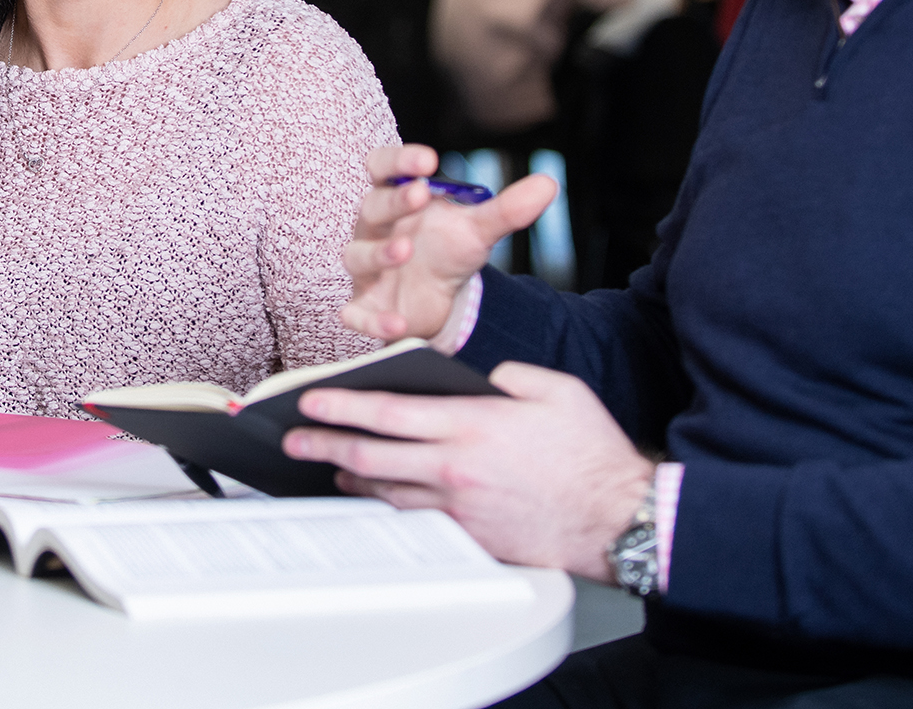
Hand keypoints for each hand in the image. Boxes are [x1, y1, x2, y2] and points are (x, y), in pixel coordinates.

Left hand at [284, 362, 655, 580]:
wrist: (616, 517)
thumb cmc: (593, 455)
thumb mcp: (555, 389)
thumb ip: (511, 374)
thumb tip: (484, 379)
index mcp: (472, 423)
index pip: (389, 412)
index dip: (343, 404)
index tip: (313, 399)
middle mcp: (456, 467)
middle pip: (372, 456)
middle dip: (326, 444)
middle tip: (295, 440)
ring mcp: (460, 508)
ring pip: (388, 493)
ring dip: (353, 478)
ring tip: (332, 467)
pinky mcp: (472, 538)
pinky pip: (418, 521)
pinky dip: (391, 508)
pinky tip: (380, 501)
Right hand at [342, 145, 556, 342]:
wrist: (439, 300)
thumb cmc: (448, 251)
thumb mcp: (478, 230)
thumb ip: (507, 208)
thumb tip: (547, 184)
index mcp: (396, 199)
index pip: (384, 167)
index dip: (399, 160)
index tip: (429, 159)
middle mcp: (373, 229)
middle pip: (372, 207)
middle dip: (394, 200)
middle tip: (420, 193)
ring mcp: (366, 269)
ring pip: (357, 256)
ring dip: (379, 253)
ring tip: (405, 250)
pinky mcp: (366, 307)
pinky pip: (358, 314)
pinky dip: (374, 320)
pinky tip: (399, 322)